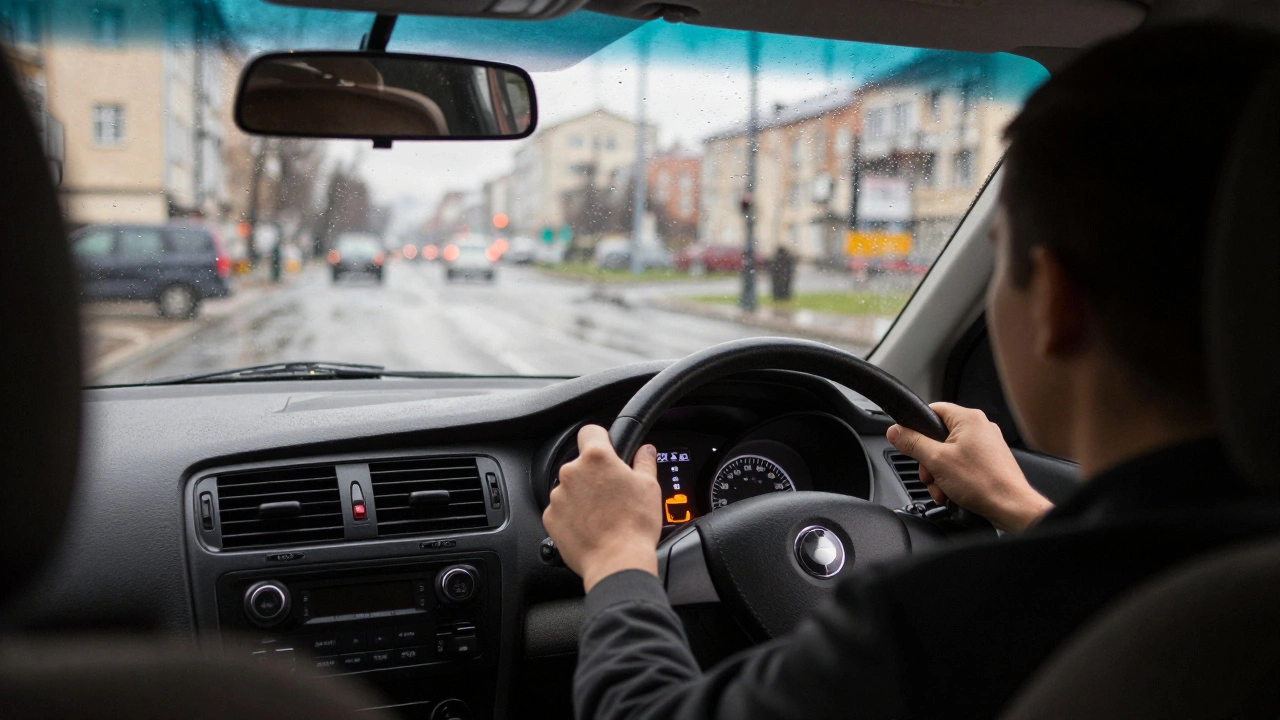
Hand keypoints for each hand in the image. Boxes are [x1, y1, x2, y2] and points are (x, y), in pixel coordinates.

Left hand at [542, 425, 662, 591]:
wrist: (617, 562)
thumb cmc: (634, 525)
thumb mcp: (649, 487)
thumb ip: (644, 462)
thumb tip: (646, 451)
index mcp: (596, 458)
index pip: (590, 431)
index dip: (600, 438)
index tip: (606, 448)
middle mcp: (572, 472)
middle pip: (581, 463)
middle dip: (594, 474)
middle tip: (612, 492)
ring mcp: (558, 496)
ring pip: (570, 487)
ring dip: (582, 495)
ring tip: (602, 514)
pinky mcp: (550, 517)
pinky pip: (561, 509)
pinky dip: (572, 515)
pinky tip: (590, 526)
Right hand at [887, 403, 1052, 531]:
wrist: (1012, 507)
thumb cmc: (983, 482)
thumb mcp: (936, 461)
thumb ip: (912, 443)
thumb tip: (895, 431)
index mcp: (969, 419)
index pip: (933, 410)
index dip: (917, 427)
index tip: (908, 441)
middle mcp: (980, 428)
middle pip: (939, 436)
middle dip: (928, 460)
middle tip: (929, 475)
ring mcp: (987, 445)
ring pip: (949, 454)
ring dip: (939, 473)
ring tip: (943, 489)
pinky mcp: (990, 461)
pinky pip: (962, 464)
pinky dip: (953, 477)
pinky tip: (952, 492)